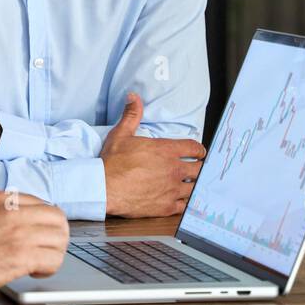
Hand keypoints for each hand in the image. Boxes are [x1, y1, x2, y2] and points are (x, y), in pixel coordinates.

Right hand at [0, 190, 68, 296]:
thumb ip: (4, 212)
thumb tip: (23, 222)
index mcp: (4, 198)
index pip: (44, 205)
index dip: (45, 224)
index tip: (40, 236)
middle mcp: (15, 210)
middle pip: (58, 218)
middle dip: (57, 237)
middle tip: (47, 250)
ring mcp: (19, 232)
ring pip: (60, 238)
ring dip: (55, 253)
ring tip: (41, 262)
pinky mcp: (20, 255)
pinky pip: (54, 259)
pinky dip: (50, 268)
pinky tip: (35, 272)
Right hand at [100, 93, 204, 217]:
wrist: (104, 188)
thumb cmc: (113, 162)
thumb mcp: (121, 133)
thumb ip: (132, 114)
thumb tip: (133, 96)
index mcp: (165, 150)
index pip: (194, 148)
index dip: (198, 150)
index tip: (198, 153)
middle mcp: (173, 170)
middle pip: (199, 169)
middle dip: (199, 168)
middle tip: (197, 169)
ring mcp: (171, 190)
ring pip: (195, 188)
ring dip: (195, 186)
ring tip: (193, 186)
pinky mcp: (166, 207)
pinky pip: (185, 206)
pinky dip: (186, 203)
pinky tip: (183, 202)